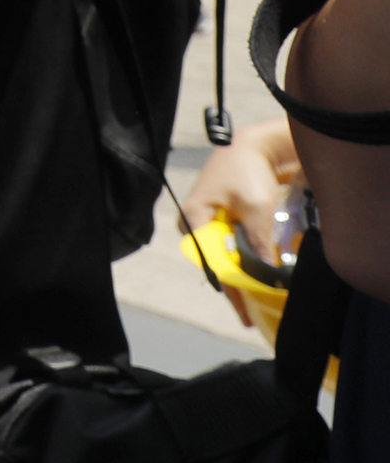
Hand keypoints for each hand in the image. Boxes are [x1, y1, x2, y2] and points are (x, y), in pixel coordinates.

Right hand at [179, 119, 300, 325]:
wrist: (252, 147)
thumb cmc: (246, 171)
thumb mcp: (256, 207)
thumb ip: (259, 240)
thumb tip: (269, 274)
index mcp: (193, 221)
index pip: (211, 263)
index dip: (231, 289)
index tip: (246, 312)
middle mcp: (196, 226)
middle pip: (217, 264)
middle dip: (238, 289)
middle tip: (256, 315)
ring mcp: (210, 224)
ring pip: (227, 259)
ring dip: (245, 277)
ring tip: (262, 302)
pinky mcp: (225, 222)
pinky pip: (234, 249)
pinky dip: (249, 263)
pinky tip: (261, 278)